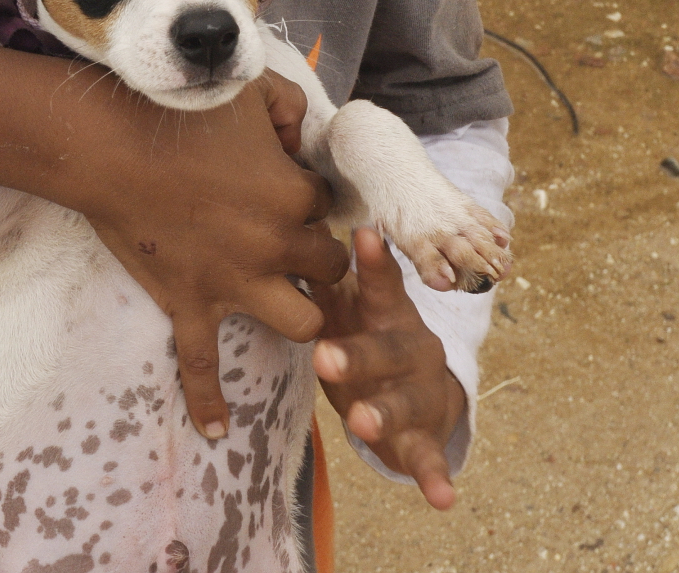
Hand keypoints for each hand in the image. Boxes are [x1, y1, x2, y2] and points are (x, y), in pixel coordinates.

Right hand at [0, 51, 349, 439]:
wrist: (108, 149)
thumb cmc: (176, 113)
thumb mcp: (248, 89)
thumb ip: (291, 105)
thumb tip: (303, 133)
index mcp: (292, 196)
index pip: (327, 205)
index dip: (311, 197)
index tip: (288, 187)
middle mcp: (274, 247)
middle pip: (328, 267)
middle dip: (318, 256)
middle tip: (294, 242)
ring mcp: (232, 283)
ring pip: (303, 323)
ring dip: (304, 314)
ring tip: (290, 302)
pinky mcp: (190, 304)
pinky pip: (201, 366)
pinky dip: (209, 402)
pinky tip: (217, 432)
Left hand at [311, 227, 465, 510]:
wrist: (427, 392)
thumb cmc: (371, 339)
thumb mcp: (351, 312)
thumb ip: (327, 283)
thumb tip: (294, 237)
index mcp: (390, 316)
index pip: (381, 286)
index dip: (373, 264)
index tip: (362, 236)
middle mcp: (412, 350)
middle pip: (388, 350)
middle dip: (358, 356)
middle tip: (323, 359)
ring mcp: (421, 394)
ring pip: (405, 403)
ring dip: (383, 414)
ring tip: (360, 423)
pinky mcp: (427, 437)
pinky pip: (429, 457)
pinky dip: (435, 477)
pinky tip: (442, 499)